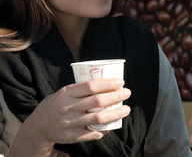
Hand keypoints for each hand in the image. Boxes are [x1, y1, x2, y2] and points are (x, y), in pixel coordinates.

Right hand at [8, 78, 130, 155]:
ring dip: (115, 114)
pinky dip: (103, 130)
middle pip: (96, 101)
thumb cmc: (58, 104)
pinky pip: (91, 133)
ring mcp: (68, 123)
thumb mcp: (65, 92)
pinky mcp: (70, 136)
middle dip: (116, 96)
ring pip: (97, 118)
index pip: (90, 86)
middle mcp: (67, 107)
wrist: (38, 126)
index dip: (107, 84)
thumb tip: (109, 85)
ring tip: (126, 109)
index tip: (121, 82)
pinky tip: (112, 126)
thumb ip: (82, 89)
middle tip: (127, 93)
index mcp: (66, 93)